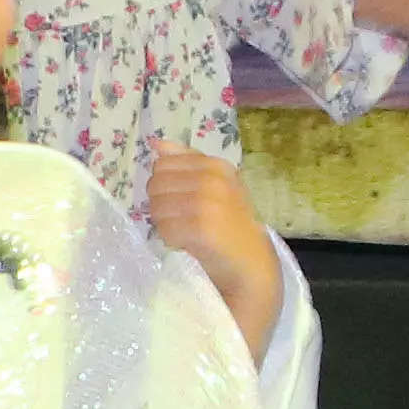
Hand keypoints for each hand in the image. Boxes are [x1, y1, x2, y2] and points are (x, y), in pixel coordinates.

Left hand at [143, 146, 281, 329]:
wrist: (252, 265)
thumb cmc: (232, 226)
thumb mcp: (216, 186)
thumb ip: (187, 162)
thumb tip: (156, 143)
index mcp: (217, 165)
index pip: (164, 164)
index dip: (166, 185)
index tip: (184, 201)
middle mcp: (214, 179)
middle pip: (156, 184)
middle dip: (163, 204)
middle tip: (183, 220)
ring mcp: (208, 203)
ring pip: (157, 207)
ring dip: (165, 224)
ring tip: (186, 232)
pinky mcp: (200, 228)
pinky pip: (164, 228)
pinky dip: (170, 240)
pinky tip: (187, 244)